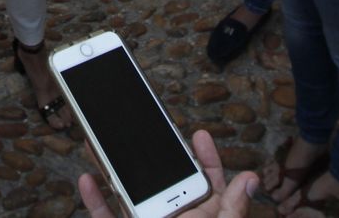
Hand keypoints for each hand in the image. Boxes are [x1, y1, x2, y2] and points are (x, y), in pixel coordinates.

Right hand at [78, 129, 256, 217]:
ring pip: (129, 194)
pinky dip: (95, 201)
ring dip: (114, 168)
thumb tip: (250, 178)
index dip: (206, 159)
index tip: (198, 135)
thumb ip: (233, 212)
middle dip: (151, 154)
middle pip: (164, 180)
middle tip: (141, 129)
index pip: (209, 185)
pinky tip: (87, 179)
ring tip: (102, 142)